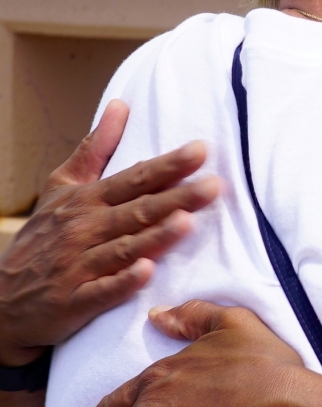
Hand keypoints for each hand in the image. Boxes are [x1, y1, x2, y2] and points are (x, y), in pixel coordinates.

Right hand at [0, 101, 218, 365]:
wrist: (2, 299)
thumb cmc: (43, 237)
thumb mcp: (62, 187)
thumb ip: (95, 148)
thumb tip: (121, 104)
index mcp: (86, 200)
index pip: (135, 178)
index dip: (168, 166)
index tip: (201, 150)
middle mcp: (84, 229)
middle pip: (137, 211)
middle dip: (176, 198)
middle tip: (215, 186)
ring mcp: (77, 266)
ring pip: (123, 248)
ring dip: (155, 236)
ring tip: (188, 223)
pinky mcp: (73, 302)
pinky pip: (101, 292)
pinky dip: (122, 283)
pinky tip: (147, 273)